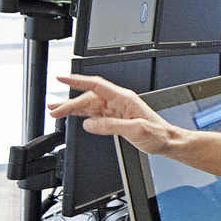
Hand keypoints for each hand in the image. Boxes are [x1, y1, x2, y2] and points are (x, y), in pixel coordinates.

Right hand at [49, 74, 178, 154]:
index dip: (78, 81)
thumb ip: (111, 126)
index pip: (96, 85)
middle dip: (70, 102)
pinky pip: (94, 114)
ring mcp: (116, 110)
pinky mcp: (115, 118)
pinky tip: (72, 117)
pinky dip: (82, 115)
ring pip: (89, 105)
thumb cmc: (158, 135)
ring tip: (55, 111)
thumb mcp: (136, 131)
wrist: (167, 142)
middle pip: (89, 97)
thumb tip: (90, 124)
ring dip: (72, 108)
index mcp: (124, 98)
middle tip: (53, 109)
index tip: (62, 78)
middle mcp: (118, 101)